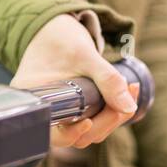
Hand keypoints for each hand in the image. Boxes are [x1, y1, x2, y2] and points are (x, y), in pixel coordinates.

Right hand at [10, 15, 138, 149]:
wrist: (53, 29)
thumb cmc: (61, 39)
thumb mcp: (85, 55)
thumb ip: (107, 79)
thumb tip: (129, 108)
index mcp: (35, 99)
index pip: (53, 132)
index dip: (72, 133)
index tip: (88, 122)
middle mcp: (44, 112)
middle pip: (75, 136)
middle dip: (104, 122)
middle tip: (126, 101)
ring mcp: (59, 114)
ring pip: (87, 132)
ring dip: (112, 118)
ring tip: (130, 90)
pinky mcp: (73, 111)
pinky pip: (91, 120)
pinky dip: (110, 111)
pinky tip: (126, 92)